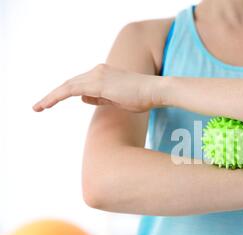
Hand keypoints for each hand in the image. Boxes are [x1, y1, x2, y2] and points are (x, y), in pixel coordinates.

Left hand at [33, 64, 162, 112]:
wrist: (154, 91)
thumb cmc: (142, 97)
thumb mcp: (117, 100)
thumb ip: (99, 98)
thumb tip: (83, 98)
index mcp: (103, 74)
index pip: (78, 83)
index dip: (63, 92)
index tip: (52, 103)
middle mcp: (97, 71)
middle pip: (69, 83)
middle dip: (53, 95)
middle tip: (39, 106)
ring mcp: (96, 75)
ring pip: (67, 85)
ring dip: (51, 96)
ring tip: (39, 107)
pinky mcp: (97, 83)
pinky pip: (70, 89)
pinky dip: (57, 96)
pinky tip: (48, 104)